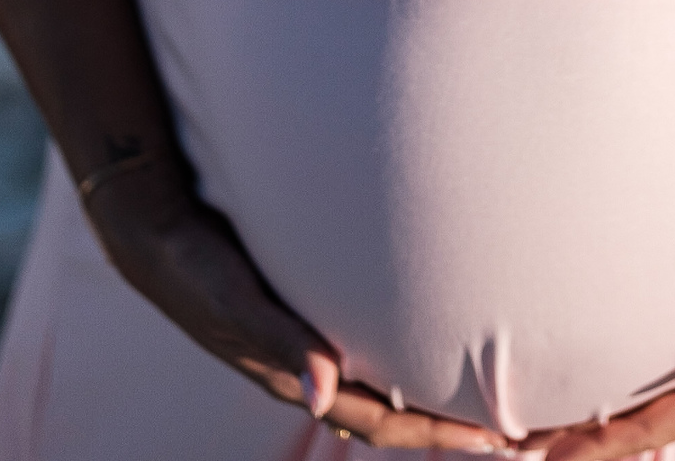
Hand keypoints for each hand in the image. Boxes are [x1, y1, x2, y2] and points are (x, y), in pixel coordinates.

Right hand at [83, 157, 509, 450]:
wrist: (157, 234)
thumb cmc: (197, 268)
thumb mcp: (235, 300)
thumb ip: (277, 339)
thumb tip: (325, 392)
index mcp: (301, 376)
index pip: (382, 425)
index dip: (438, 438)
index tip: (498, 443)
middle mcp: (313, 368)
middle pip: (392, 415)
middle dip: (448, 427)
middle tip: (517, 428)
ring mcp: (311, 343)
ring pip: (383, 383)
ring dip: (431, 394)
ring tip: (487, 391)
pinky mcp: (309, 312)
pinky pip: (369, 348)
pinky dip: (405, 354)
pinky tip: (435, 333)